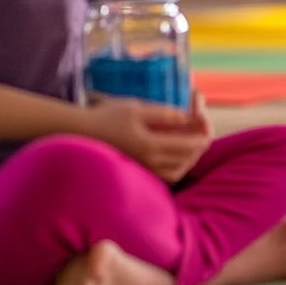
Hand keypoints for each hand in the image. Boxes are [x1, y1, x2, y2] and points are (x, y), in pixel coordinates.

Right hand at [86, 94, 212, 182]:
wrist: (79, 133)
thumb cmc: (107, 116)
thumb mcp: (137, 108)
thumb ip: (164, 114)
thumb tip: (187, 118)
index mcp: (150, 146)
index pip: (187, 145)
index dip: (202, 133)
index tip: (207, 122)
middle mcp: (148, 163)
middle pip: (186, 160)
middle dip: (199, 145)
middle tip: (204, 131)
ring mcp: (142, 170)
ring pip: (177, 172)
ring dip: (190, 158)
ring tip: (194, 142)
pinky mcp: (136, 172)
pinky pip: (164, 176)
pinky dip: (177, 166)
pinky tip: (176, 154)